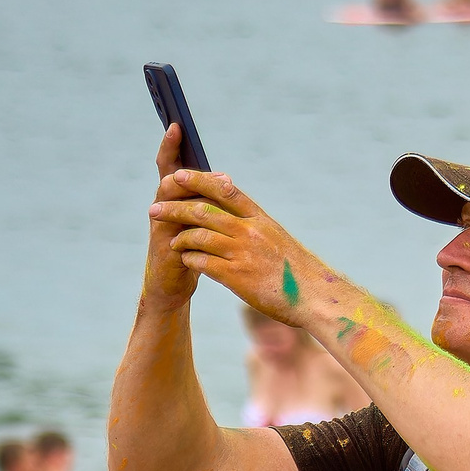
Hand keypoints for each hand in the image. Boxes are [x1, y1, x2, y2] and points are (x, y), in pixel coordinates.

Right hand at [142, 126, 203, 302]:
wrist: (173, 285)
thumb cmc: (191, 250)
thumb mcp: (202, 223)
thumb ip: (210, 202)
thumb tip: (226, 180)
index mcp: (175, 200)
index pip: (172, 167)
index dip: (171, 146)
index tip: (176, 125)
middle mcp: (164, 208)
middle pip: (168, 177)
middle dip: (174, 158)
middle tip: (183, 140)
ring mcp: (161, 226)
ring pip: (167, 198)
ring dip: (181, 185)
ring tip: (199, 176)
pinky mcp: (164, 246)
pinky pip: (171, 227)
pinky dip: (183, 218)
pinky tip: (196, 214)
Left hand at [147, 159, 330, 324]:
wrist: (314, 296)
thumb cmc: (296, 270)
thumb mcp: (277, 239)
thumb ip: (253, 226)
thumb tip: (231, 216)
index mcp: (260, 219)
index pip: (226, 191)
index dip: (199, 180)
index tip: (179, 174)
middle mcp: (250, 232)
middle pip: (204, 211)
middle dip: (175, 208)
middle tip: (154, 208)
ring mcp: (243, 254)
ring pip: (199, 236)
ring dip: (180, 238)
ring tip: (171, 242)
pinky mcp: (237, 277)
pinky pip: (202, 263)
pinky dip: (189, 260)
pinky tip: (186, 261)